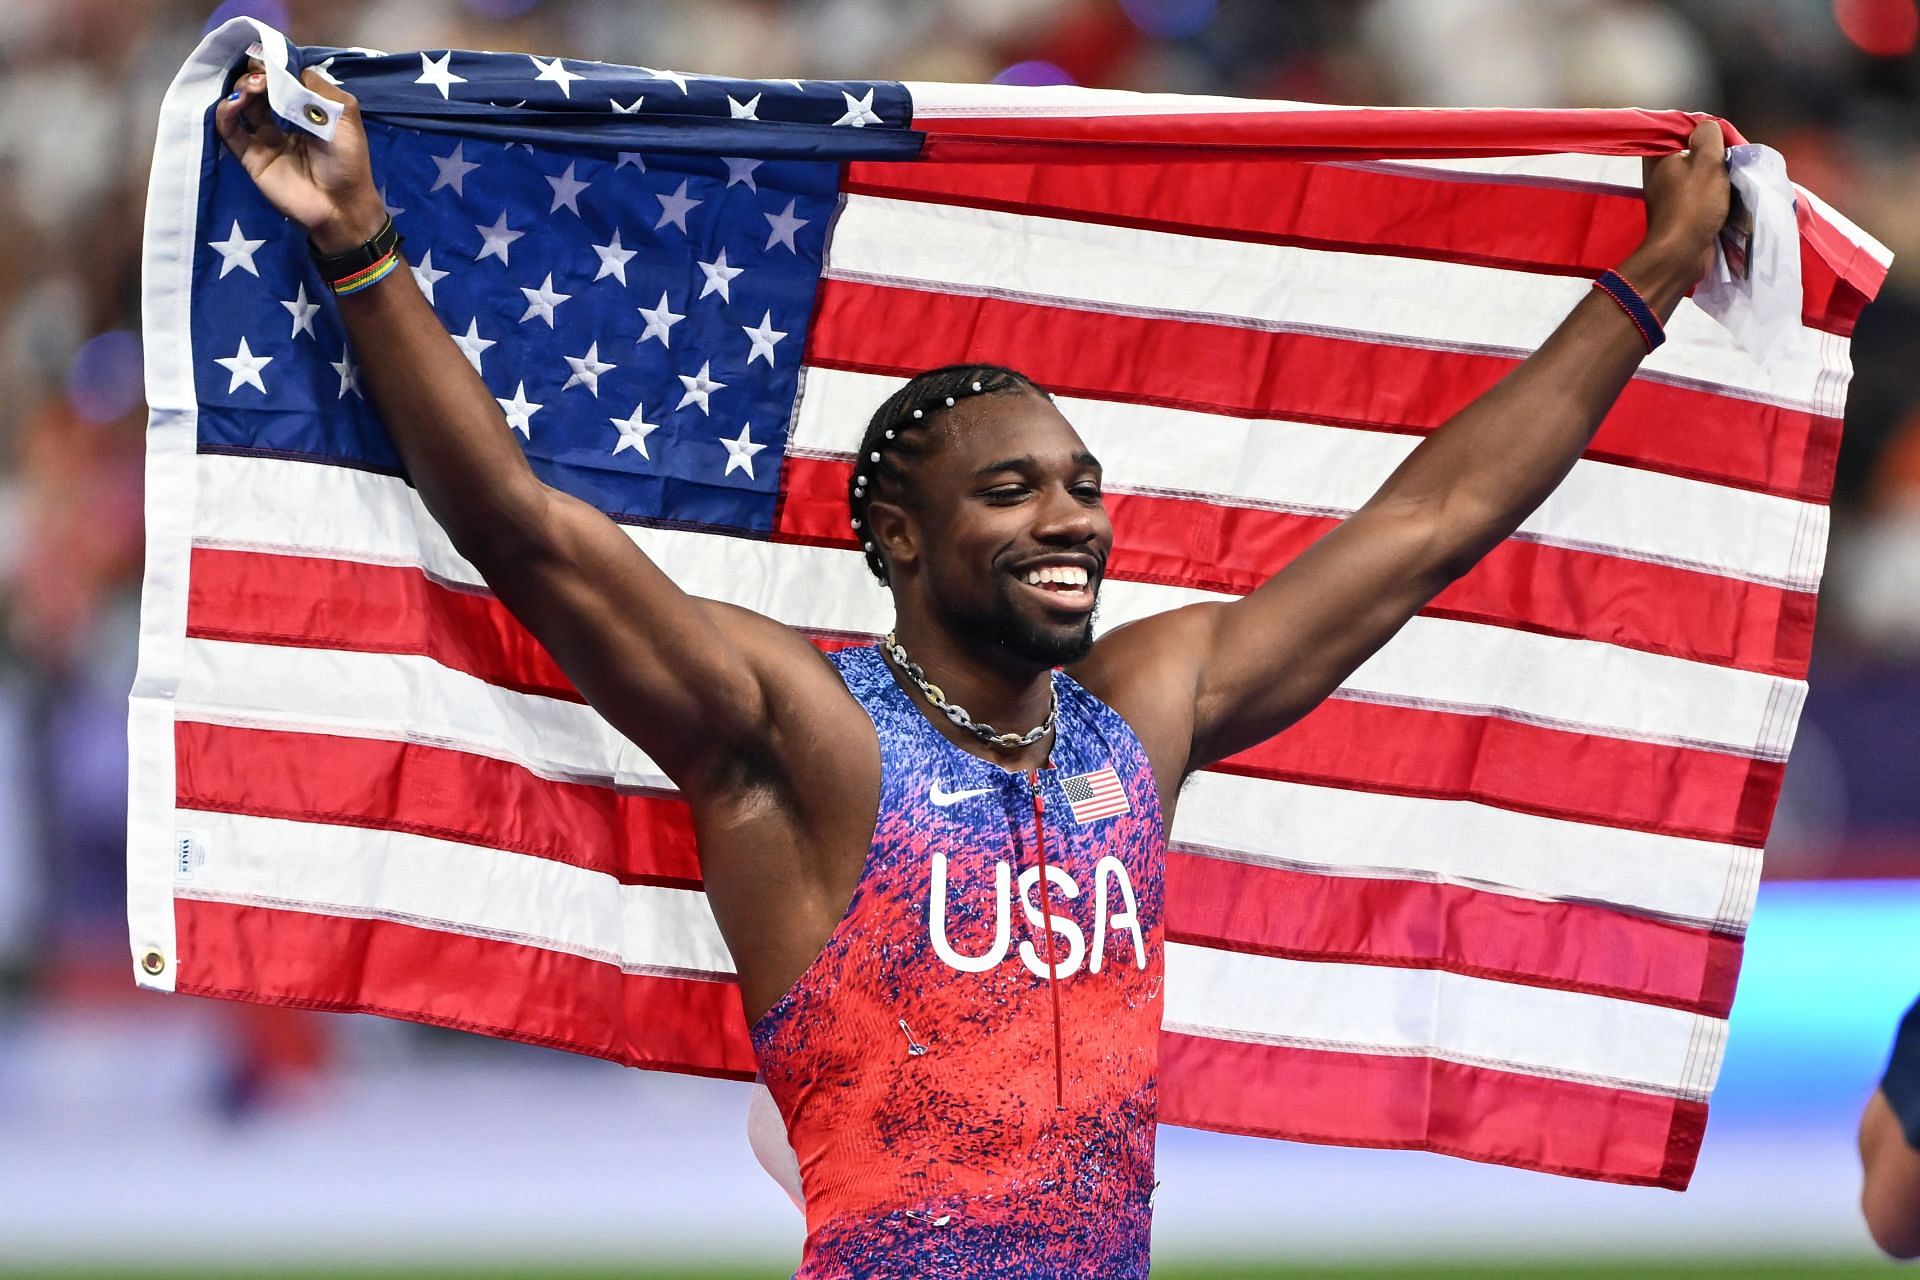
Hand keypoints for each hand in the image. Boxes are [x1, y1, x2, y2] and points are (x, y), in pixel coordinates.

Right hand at [215, 63, 385, 253]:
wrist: (342, 205)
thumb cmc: (348, 160)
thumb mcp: (344, 113)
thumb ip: (317, 88)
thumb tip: (288, 69)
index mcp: (305, 109)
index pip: (281, 79)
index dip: (274, 66)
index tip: (271, 59)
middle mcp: (282, 120)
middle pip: (258, 87)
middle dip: (257, 74)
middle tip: (263, 76)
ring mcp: (264, 137)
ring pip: (241, 103)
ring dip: (242, 87)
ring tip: (255, 87)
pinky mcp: (250, 155)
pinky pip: (229, 129)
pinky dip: (226, 111)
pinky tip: (236, 103)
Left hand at [1634, 119, 1731, 291]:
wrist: (1682, 254)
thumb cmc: (1694, 205)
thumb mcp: (1706, 161)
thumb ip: (1708, 137)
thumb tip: (1706, 127)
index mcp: (1659, 158)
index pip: (1684, 134)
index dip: (1708, 135)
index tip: (1726, 142)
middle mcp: (1660, 175)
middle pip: (1694, 156)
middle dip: (1716, 158)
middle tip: (1734, 161)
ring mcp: (1669, 197)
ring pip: (1700, 177)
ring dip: (1719, 179)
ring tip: (1735, 179)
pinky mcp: (1680, 215)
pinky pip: (1701, 197)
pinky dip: (1715, 197)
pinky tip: (1729, 197)